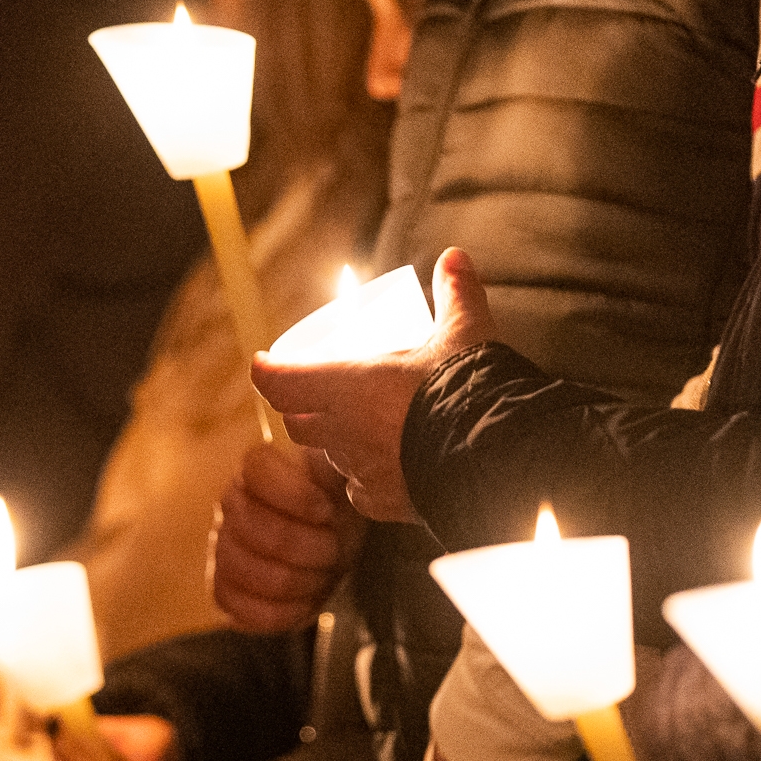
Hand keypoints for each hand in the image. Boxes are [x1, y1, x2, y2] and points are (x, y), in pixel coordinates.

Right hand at [209, 442, 365, 630]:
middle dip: (302, 547)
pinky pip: (231, 603)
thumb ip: (337, 453)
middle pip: (250, 527)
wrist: (337, 550)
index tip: (326, 511)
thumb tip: (328, 430)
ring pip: (239, 568)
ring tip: (321, 576)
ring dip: (293, 581)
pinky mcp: (223, 587)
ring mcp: (222, 547)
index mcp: (259, 470)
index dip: (293, 494)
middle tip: (332, 551)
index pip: (256, 467)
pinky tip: (302, 603)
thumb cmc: (340, 510)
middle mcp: (232, 504)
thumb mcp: (347, 477)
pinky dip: (274, 611)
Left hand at [250, 246, 494, 523]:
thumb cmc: (469, 392)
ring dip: (339, 441)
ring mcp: (361, 472)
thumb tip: (456, 257)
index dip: (267, 371)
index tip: (263, 362)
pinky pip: (361, 490)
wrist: (496, 457)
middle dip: (302, 408)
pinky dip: (368, 477)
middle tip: (318, 393)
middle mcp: (344, 433)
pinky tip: (391, 466)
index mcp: (348, 387)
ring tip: (365, 427)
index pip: (282, 382)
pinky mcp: (382, 503)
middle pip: (299, 424)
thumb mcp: (465, 333)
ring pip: (332, 456)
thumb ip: (457, 293)